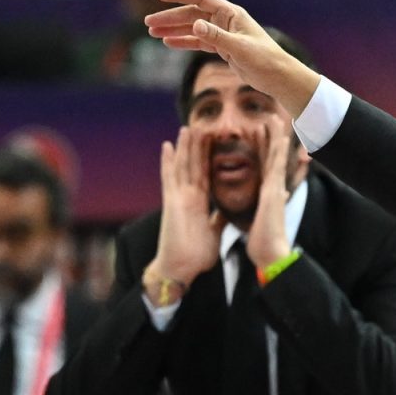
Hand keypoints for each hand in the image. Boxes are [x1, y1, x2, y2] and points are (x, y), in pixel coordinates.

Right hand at [146, 0, 320, 118]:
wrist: (278, 76)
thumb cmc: (265, 59)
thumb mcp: (240, 48)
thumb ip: (217, 37)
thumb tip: (195, 25)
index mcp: (231, 14)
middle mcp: (225, 20)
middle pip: (192, 14)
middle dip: (170, 17)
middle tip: (148, 23)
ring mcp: (223, 33)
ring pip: (193, 28)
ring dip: (173, 29)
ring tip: (152, 33)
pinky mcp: (223, 48)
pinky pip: (198, 41)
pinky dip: (183, 42)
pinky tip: (168, 43)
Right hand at [149, 126, 222, 287]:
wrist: (181, 269)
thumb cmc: (195, 254)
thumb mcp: (214, 231)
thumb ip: (218, 218)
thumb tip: (228, 210)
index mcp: (200, 203)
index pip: (207, 174)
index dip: (211, 157)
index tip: (217, 141)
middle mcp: (188, 197)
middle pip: (194, 165)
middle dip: (199, 146)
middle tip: (203, 125)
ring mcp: (178, 198)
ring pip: (182, 166)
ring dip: (185, 147)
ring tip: (187, 127)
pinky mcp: (171, 203)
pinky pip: (169, 178)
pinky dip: (167, 161)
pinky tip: (167, 146)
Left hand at [245, 113, 304, 267]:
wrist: (271, 254)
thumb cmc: (265, 241)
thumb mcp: (264, 217)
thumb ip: (271, 204)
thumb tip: (281, 195)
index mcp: (268, 192)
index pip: (264, 164)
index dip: (262, 146)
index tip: (258, 130)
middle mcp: (274, 187)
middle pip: (272, 155)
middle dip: (271, 136)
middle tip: (270, 116)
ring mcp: (276, 188)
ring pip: (276, 156)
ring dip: (276, 136)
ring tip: (274, 117)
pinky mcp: (274, 192)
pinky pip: (276, 166)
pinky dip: (279, 151)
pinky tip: (281, 137)